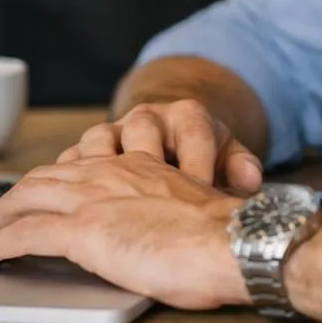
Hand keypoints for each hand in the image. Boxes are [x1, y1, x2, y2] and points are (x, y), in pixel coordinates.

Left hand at [0, 152, 248, 309]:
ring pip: (27, 196)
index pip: (79, 162)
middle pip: (45, 175)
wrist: (235, 242)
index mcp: (138, 166)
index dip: (52, 178)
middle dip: (15, 196)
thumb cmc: (224, 238)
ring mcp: (94, 199)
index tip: (36, 194)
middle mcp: (111, 173)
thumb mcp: (189, 210)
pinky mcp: (85, 231)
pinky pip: (26, 233)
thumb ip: (164, 209)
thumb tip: (156, 231)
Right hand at [59, 100, 262, 192]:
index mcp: (187, 117)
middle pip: (140, 127)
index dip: (200, 164)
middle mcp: (148, 118)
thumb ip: (241, 166)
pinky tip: (72, 205)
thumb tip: (250, 179)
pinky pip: (73, 161)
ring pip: (100, 139)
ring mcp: (116, 134)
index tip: (202, 191)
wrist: (173, 142)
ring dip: (100, 168)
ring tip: (102, 200)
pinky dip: (71, 180)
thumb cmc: (203, 157)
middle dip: (145, 161)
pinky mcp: (89, 154)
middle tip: (150, 198)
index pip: (195, 133)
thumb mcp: (227, 157)